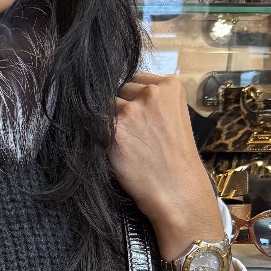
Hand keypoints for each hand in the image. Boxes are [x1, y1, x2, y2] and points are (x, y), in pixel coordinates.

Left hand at [109, 72, 222, 256]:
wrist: (177, 190)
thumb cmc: (174, 158)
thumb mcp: (173, 116)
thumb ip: (151, 100)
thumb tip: (119, 93)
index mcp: (170, 85)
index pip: (135, 80)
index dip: (133, 100)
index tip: (141, 120)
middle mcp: (151, 93)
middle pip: (118, 90)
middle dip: (121, 110)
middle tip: (136, 136)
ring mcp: (132, 110)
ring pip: (105, 108)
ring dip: (109, 124)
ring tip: (128, 145)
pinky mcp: (114, 130)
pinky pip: (93, 125)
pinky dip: (98, 136)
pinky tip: (115, 150)